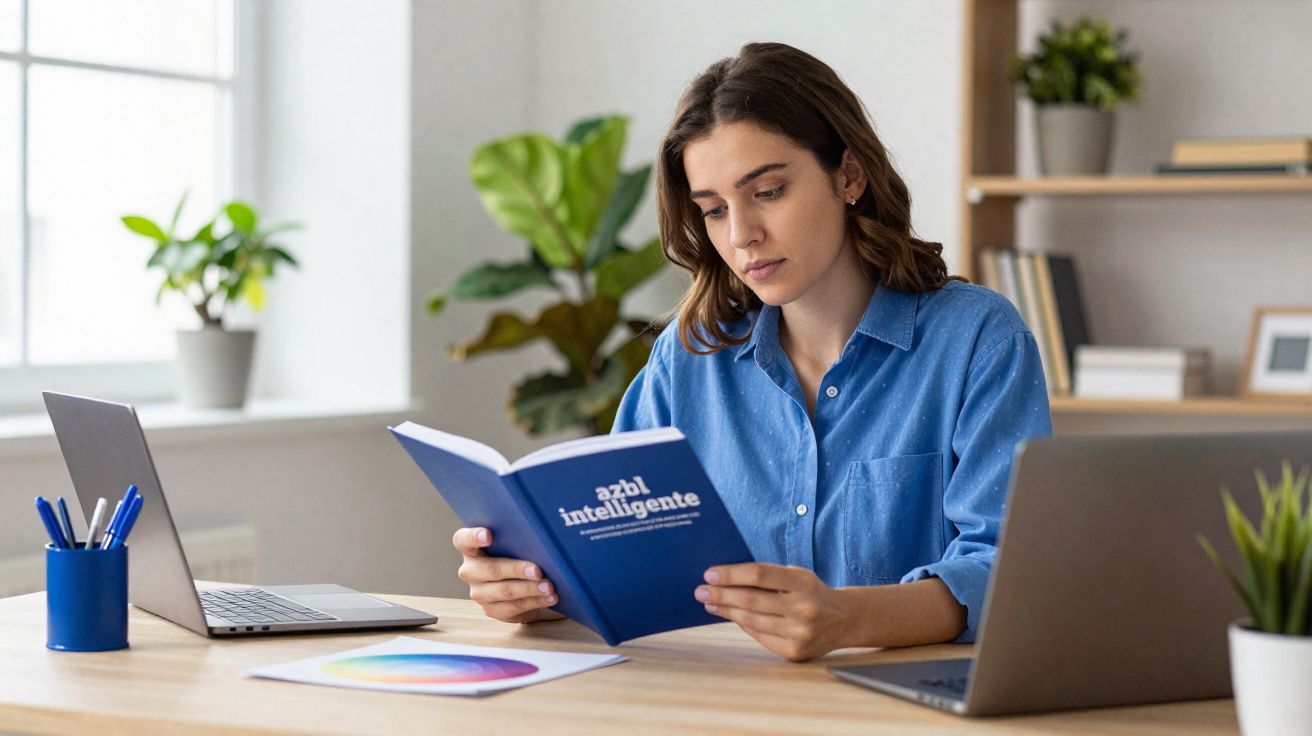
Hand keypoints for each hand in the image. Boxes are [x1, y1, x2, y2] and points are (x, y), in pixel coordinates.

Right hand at [452, 527, 564, 623]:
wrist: (521, 584)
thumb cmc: (517, 553)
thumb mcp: (514, 543)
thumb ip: (518, 536)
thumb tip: (542, 531)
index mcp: (471, 548)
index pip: (463, 540)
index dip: (473, 537)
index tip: (488, 535)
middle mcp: (470, 570)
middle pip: (490, 569)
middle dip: (516, 569)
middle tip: (537, 570)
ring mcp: (479, 592)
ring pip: (504, 591)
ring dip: (529, 589)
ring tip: (549, 586)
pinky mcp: (492, 610)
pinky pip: (514, 607)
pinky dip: (535, 601)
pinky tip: (550, 598)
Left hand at [695, 563, 852, 661]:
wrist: (845, 619)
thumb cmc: (812, 592)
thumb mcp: (797, 575)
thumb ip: (768, 576)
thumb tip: (725, 577)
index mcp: (803, 583)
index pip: (760, 575)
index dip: (732, 574)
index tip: (710, 573)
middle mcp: (803, 609)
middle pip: (751, 600)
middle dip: (721, 595)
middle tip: (700, 590)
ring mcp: (799, 633)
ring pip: (752, 621)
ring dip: (726, 611)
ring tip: (710, 603)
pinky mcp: (794, 652)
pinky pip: (759, 636)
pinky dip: (742, 625)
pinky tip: (730, 616)